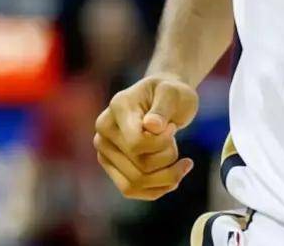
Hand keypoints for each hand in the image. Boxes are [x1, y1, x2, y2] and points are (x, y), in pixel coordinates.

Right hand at [93, 74, 197, 199]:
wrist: (163, 99)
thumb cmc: (170, 93)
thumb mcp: (173, 92)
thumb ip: (163, 107)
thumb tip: (152, 126)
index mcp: (118, 107)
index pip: (136, 143)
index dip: (161, 143)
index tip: (173, 128)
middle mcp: (104, 132)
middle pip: (139, 165)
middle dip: (168, 158)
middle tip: (175, 140)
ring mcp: (105, 152)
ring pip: (135, 183)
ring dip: (166, 176)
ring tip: (180, 160)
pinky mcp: (112, 168)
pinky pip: (132, 190)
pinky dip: (158, 188)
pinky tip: (176, 176)